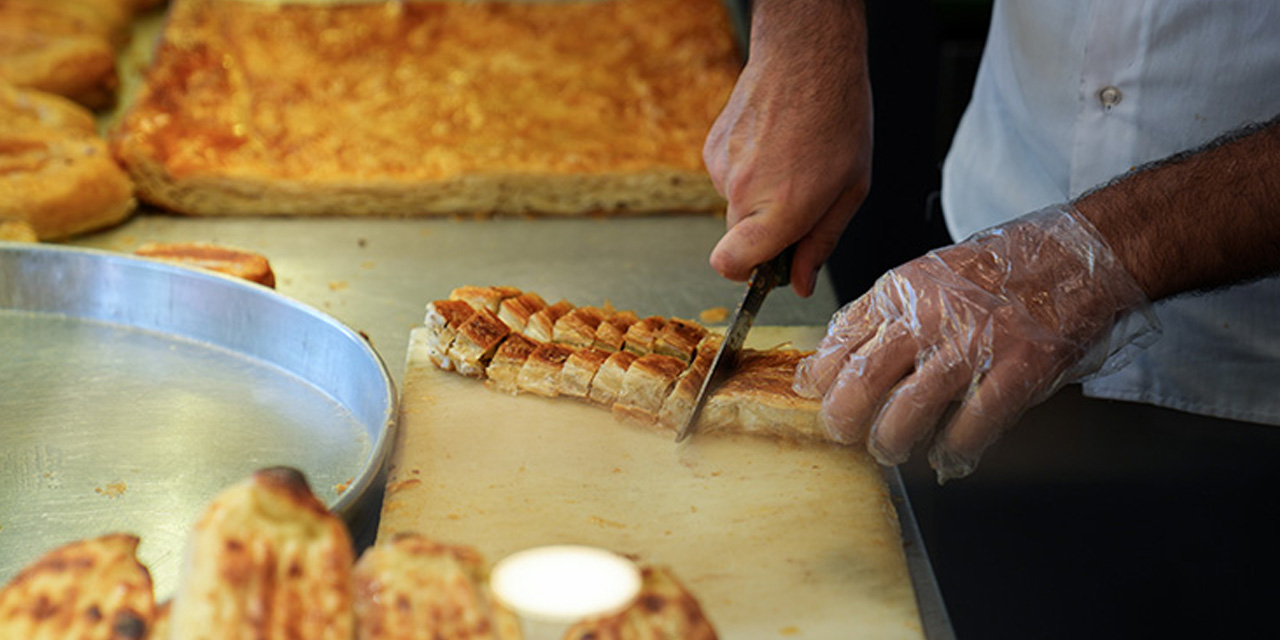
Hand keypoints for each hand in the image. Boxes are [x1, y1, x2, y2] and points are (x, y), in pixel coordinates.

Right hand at [702, 0, 871, 296]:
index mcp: (781, 210)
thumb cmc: (837, 117)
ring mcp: (722, 168)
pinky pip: (728, 177)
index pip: (731, 266)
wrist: (807, 57)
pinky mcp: (712, 148)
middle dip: (765, 231)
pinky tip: (773, 143)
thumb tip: (801, 283)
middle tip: (801, 199)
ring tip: (792, 159)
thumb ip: (821, 242)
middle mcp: (743, 192)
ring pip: (736, 205)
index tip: (766, 265)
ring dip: (760, 195)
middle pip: (739, 239)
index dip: (745, 274)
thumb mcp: (850, 189)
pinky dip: (748, 169)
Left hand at [794, 205, 1158, 480]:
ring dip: (891, 441)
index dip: (819, 376)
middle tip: (842, 433)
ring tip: (890, 448)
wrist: (1076, 254)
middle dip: (843, 417)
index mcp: (902, 290)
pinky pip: (972, 424)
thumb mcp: (926, 275)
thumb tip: (833, 351)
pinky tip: (947, 456)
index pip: (840, 339)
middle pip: (863, 379)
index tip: (813, 396)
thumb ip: (883, 312)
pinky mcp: (1017, 369)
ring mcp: (974, 343)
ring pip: (908, 410)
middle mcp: (930, 315)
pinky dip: (954, 449)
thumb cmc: (999, 270)